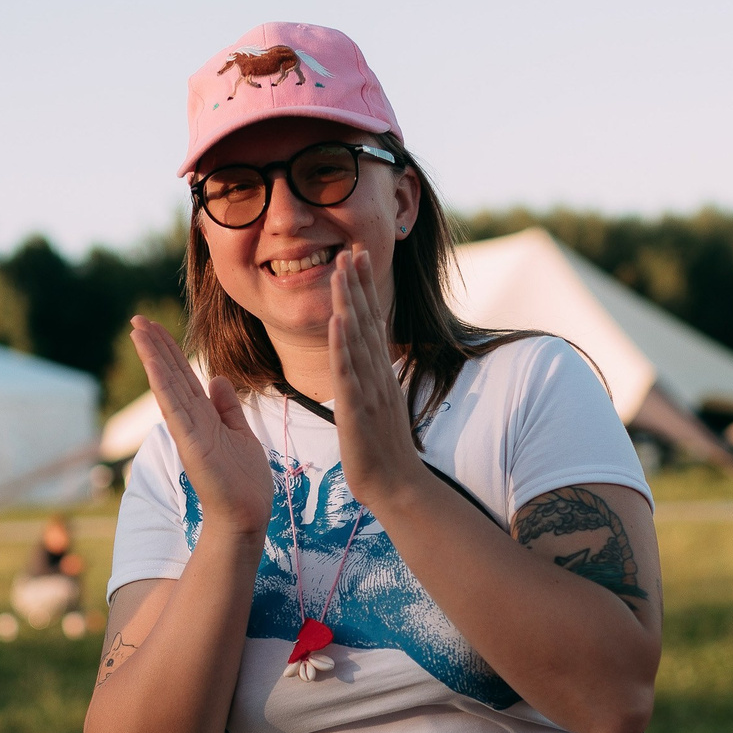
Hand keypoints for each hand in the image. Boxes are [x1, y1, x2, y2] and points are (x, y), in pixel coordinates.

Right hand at [128, 315, 271, 537]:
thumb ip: (228, 408)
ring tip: (137, 330)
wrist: (245, 516)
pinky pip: (175, 409)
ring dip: (154, 357)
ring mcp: (190, 431)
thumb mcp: (241, 434)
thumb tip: (217, 378)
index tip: (155, 328)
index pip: (184, 377)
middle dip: (156, 346)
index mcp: (205, 417)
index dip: (171, 351)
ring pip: (168, 386)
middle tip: (137, 319)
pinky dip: (164, 385)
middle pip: (172, 375)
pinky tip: (153, 364)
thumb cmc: (244, 483)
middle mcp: (193, 421)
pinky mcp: (193, 444)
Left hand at [323, 245, 427, 512]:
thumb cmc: (383, 447)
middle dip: (357, 284)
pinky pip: (348, 375)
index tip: (356, 256)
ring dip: (348, 303)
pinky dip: (342, 347)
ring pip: (357, 340)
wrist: (395, 484)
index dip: (363, 289)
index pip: (371, 322)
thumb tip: (368, 355)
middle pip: (366, 322)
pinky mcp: (358, 410)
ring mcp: (369, 390)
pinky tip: (337, 323)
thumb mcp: (378, 402)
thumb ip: (373, 376)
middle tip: (350, 248)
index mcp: (379, 372)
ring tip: (340, 271)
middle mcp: (377, 375)